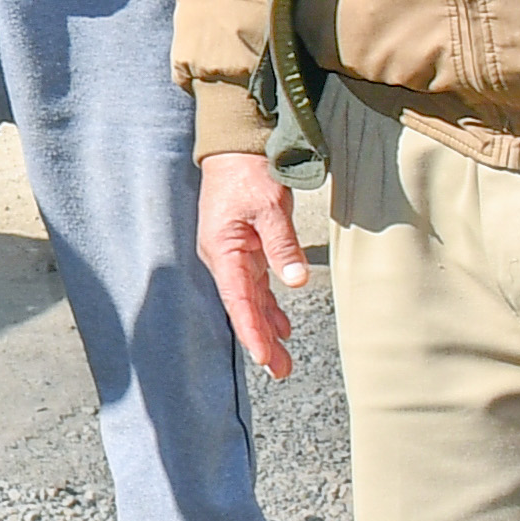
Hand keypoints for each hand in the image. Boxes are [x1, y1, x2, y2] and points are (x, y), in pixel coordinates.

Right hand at [197, 151, 307, 379]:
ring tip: (284, 359)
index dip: (252, 330)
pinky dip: (267, 307)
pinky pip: (255, 286)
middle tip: (282, 370)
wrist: (233, 150)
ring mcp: (232, 255)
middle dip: (261, 340)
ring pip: (250, 300)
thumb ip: (282, 245)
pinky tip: (282, 325)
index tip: (265, 357)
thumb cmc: (247, 174)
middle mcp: (223, 258)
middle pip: (243, 306)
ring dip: (266, 328)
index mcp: (223, 250)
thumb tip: (296, 281)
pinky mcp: (243, 249)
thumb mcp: (269, 207)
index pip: (238, 299)